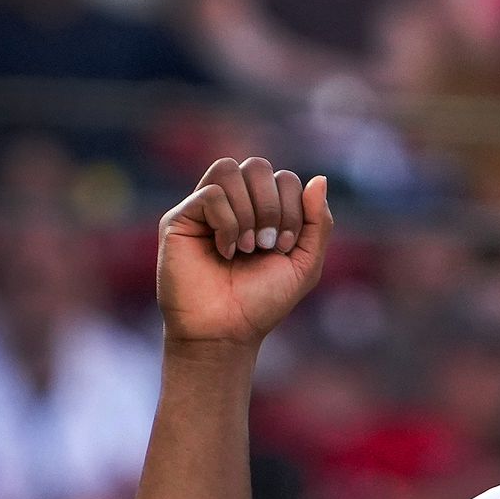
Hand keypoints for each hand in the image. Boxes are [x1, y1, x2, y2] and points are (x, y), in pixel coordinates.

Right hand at [157, 157, 332, 346]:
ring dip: (249, 211)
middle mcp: (233, 203)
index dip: (293, 207)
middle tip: (269, 244)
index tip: (286, 247)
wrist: (227, 331)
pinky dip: (227, 222)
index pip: (284, 178)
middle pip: (257, 167)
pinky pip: (210, 194)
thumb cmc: (262, 301)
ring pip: (229, 170)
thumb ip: (318, 223)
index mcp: (263, 210)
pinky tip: (226, 251)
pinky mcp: (180, 219)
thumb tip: (319, 179)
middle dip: (272, 206)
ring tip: (248, 247)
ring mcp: (205, 209)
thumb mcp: (305, 263)